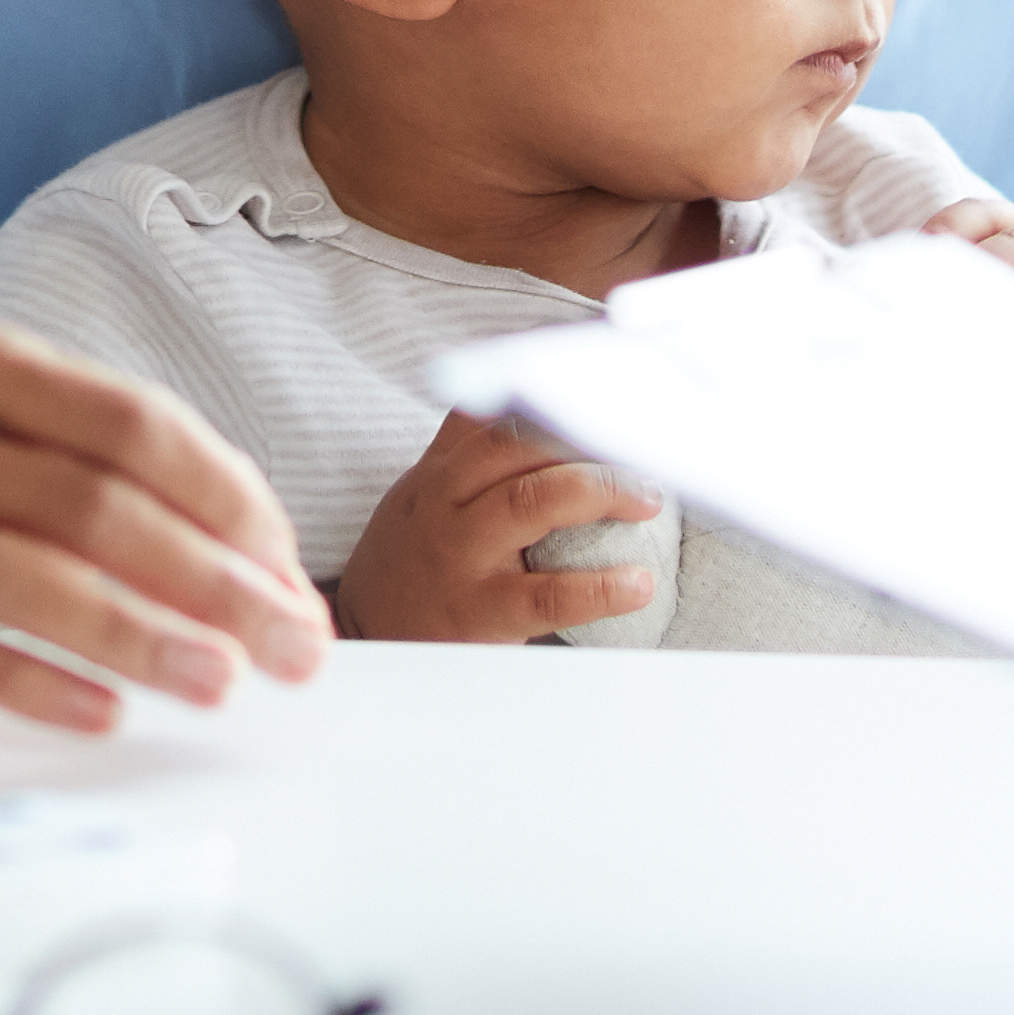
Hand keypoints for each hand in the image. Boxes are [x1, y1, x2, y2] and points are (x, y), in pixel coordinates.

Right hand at [0, 326, 331, 735]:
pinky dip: (34, 681)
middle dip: (208, 580)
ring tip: (219, 683)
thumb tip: (269, 583)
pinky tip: (105, 713)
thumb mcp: (17, 443)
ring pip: (23, 575)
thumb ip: (129, 488)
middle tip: (290, 649)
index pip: (132, 423)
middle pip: (89, 503)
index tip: (288, 573)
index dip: (225, 498)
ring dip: (135, 636)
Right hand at [333, 411, 665, 642]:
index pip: (489, 410)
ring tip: (648, 500)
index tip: (598, 376)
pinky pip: (548, 595)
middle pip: (514, 446)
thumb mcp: (424, 493)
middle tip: (641, 450)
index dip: (544, 385)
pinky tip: (638, 584)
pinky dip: (600, 587)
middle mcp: (445, 503)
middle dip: (585, 440)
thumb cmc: (413, 558)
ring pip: (531, 502)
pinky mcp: (481, 612)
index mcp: (439, 471)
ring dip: (601, 492)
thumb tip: (535, 399)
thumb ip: (468, 449)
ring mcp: (461, 556)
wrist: (365, 638)